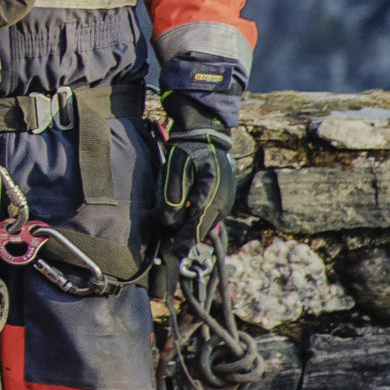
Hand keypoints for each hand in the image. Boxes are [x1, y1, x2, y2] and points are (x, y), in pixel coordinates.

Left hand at [161, 95, 237, 245]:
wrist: (206, 137)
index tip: (176, 253)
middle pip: (201, 230)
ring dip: (187, 226)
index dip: (185, 241)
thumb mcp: (176, 170)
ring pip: (204, 224)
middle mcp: (221, 204)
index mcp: (211, 197)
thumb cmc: (188, 151)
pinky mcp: (221, 201)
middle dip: (183, 235)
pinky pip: (206, 216)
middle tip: (166, 237)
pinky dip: (193, 218)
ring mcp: (223, 203)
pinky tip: (181, 213)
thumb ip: (172, 197)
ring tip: (169, 222)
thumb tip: (170, 221)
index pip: (197, 228)